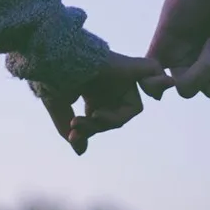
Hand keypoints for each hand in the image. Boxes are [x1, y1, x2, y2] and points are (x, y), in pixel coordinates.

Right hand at [33, 51, 172, 154]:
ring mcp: (121, 77)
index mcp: (95, 93)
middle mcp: (110, 85)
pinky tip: (152, 94)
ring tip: (94, 115)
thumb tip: (81, 152)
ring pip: (131, 109)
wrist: (54, 57)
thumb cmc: (52, 77)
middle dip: (98, 126)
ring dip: (111, 119)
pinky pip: (154, 73)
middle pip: (117, 117)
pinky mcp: (130, 67)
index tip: (72, 133)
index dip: (89, 129)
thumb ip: (75, 130)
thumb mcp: (60, 107)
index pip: (101, 119)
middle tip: (77, 124)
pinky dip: (158, 82)